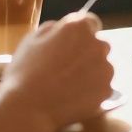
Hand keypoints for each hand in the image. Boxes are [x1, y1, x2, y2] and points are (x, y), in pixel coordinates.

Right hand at [0, 12, 112, 131]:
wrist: (28, 109)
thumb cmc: (25, 71)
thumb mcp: (32, 40)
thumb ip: (52, 28)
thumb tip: (62, 28)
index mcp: (79, 27)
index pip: (91, 22)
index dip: (80, 33)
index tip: (72, 44)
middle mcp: (98, 44)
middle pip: (99, 45)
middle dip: (87, 53)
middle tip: (68, 68)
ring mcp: (105, 69)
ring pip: (103, 67)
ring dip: (92, 72)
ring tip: (70, 86)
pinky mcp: (107, 91)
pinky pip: (102, 87)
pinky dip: (93, 91)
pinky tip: (75, 98)